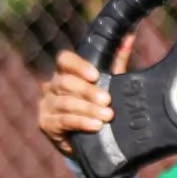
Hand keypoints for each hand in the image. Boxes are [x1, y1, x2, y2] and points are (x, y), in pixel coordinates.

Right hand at [37, 34, 133, 155]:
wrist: (93, 142)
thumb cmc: (99, 107)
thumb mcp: (110, 83)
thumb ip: (117, 61)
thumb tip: (130, 35)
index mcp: (66, 73)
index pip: (64, 60)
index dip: (78, 66)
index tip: (96, 75)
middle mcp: (52, 86)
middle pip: (65, 82)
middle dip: (88, 92)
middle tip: (107, 101)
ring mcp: (47, 105)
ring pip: (65, 102)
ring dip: (87, 109)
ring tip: (107, 116)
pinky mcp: (46, 124)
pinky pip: (62, 121)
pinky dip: (81, 122)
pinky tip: (95, 126)